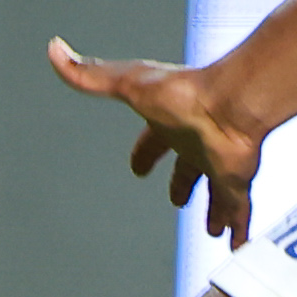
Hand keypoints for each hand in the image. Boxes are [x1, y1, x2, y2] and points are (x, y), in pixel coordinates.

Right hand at [48, 36, 270, 244]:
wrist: (232, 105)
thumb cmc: (185, 94)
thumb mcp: (127, 84)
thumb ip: (90, 75)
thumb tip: (56, 51)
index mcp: (172, 123)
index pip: (153, 141)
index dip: (144, 153)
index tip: (139, 166)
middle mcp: (199, 143)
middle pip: (189, 168)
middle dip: (183, 183)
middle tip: (178, 198)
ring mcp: (220, 163)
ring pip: (217, 192)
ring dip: (215, 209)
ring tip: (213, 228)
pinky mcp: (236, 180)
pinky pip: (239, 209)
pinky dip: (239, 228)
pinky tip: (237, 244)